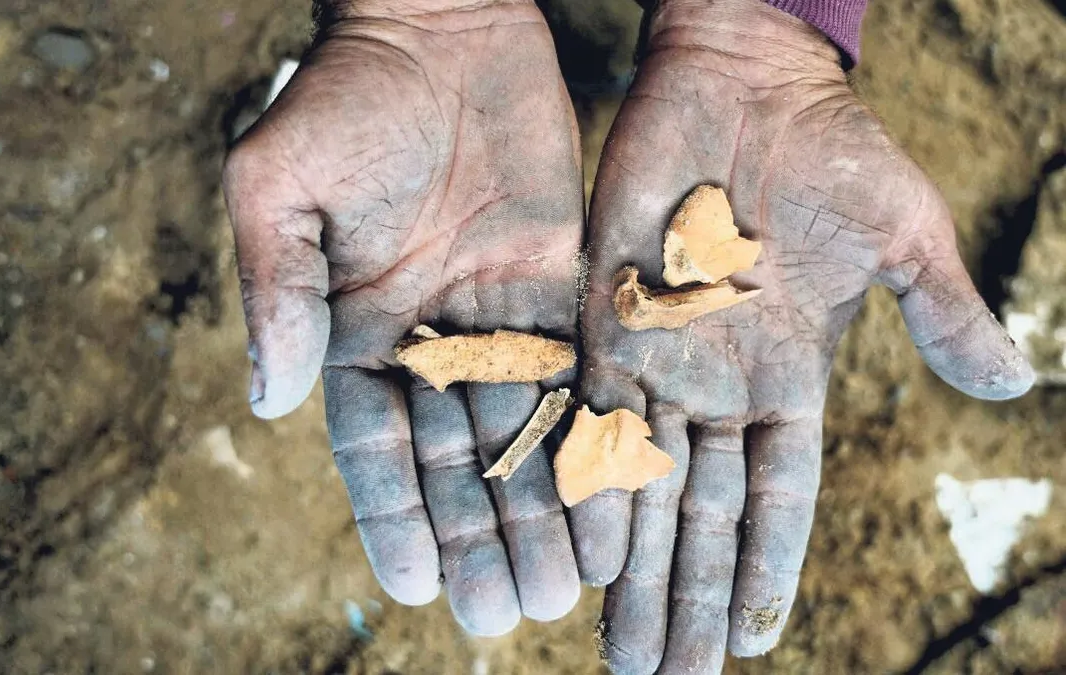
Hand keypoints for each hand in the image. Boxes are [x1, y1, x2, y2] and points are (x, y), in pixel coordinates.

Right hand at [223, 0, 583, 634]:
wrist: (436, 24)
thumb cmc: (340, 95)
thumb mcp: (278, 187)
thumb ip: (277, 293)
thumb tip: (269, 402)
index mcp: (356, 329)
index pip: (373, 445)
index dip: (393, 516)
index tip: (415, 586)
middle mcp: (430, 337)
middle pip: (455, 458)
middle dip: (479, 534)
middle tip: (504, 613)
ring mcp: (498, 315)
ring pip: (524, 430)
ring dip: (542, 506)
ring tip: (565, 585)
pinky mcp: (560, 284)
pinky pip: (582, 372)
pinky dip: (594, 433)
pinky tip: (612, 493)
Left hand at [573, 0, 1032, 670]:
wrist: (739, 78)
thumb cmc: (829, 149)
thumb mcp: (900, 232)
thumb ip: (939, 310)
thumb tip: (1011, 384)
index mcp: (789, 378)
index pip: (777, 497)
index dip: (764, 567)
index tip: (751, 640)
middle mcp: (719, 384)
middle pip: (700, 513)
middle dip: (685, 597)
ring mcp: (659, 356)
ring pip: (642, 484)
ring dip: (631, 569)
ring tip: (618, 649)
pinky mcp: (602, 318)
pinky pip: (590, 416)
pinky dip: (587, 482)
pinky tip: (581, 549)